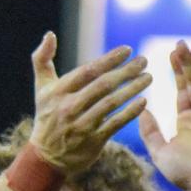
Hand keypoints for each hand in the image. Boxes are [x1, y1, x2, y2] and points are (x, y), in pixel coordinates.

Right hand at [30, 32, 151, 173]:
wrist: (47, 157)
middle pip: (103, 85)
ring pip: (112, 103)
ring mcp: (81, 125)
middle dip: (126, 71)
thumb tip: (50, 34)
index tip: (128, 50)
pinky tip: (144, 102)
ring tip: (149, 78)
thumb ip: (42, 59)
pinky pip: (116, 123)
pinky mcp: (93, 141)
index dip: (109, 59)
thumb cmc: (47, 116)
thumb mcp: (41, 88)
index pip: (87, 71)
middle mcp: (69, 107)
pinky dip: (130, 112)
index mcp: (57, 91)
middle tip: (144, 60)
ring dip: (132, 89)